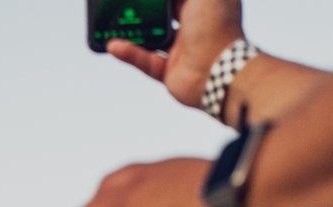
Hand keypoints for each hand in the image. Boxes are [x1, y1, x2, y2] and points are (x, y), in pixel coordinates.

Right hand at [106, 1, 244, 109]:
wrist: (220, 72)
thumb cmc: (217, 27)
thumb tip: (161, 1)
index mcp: (203, 6)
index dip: (160, 0)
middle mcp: (193, 27)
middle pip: (163, 15)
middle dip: (143, 9)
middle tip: (122, 4)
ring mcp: (181, 50)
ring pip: (152, 38)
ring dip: (133, 31)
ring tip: (112, 22)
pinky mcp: (170, 72)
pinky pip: (146, 61)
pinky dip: (129, 54)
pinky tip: (113, 45)